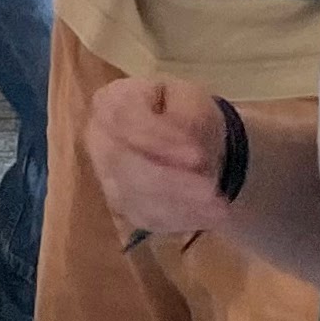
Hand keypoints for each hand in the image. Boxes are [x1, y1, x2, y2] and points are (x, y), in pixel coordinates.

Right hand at [84, 78, 241, 242]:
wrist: (191, 142)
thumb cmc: (185, 112)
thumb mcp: (192, 101)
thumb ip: (187, 120)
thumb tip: (189, 148)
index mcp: (110, 101)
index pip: (122, 119)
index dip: (158, 139)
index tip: (198, 155)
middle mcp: (100, 141)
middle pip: (123, 164)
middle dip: (169, 181)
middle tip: (211, 190)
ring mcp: (108, 178)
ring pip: (136, 197)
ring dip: (180, 205)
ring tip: (219, 206)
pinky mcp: (126, 207)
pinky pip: (149, 218)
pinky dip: (182, 218)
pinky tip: (210, 216)